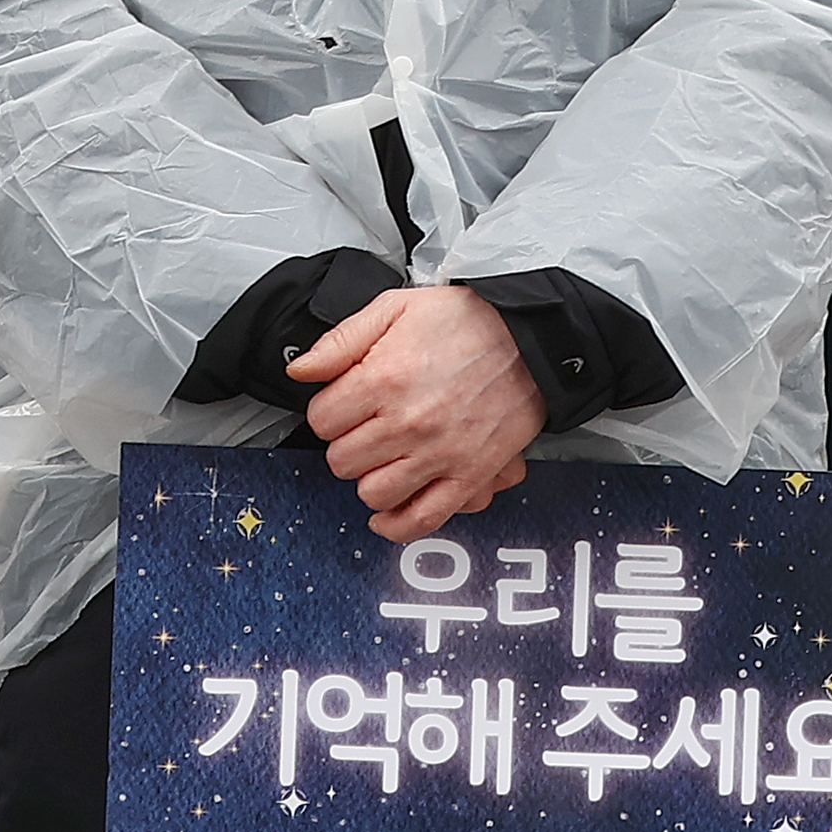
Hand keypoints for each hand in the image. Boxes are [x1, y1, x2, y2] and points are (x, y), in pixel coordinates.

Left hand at [288, 283, 545, 540]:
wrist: (531, 337)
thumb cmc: (467, 319)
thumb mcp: (395, 307)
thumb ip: (340, 341)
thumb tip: (300, 369)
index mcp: (383, 378)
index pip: (321, 420)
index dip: (329, 411)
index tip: (344, 405)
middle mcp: (407, 422)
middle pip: (341, 460)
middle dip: (347, 443)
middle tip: (365, 427)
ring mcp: (438, 454)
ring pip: (372, 493)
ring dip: (370, 477)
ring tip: (383, 457)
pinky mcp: (468, 476)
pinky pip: (421, 519)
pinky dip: (397, 524)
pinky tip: (387, 512)